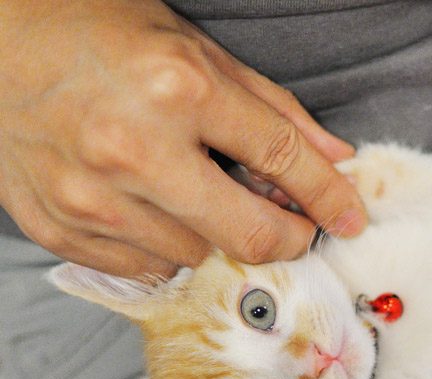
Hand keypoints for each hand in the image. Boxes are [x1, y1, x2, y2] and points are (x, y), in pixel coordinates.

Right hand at [0, 0, 365, 277]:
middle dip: (288, 238)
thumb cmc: (98, 33)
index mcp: (178, 88)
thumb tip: (335, 161)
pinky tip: (155, 206)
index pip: (282, 159)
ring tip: (199, 193)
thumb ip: (274, 111)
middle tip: (292, 226)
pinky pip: (146, 266)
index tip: (348, 217)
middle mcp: (132, 148)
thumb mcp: (199, 50)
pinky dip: (166, 246)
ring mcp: (90, 196)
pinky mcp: (57, 227)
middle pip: (249, 235)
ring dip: (217, 236)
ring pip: (198, 257)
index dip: (329, 197)